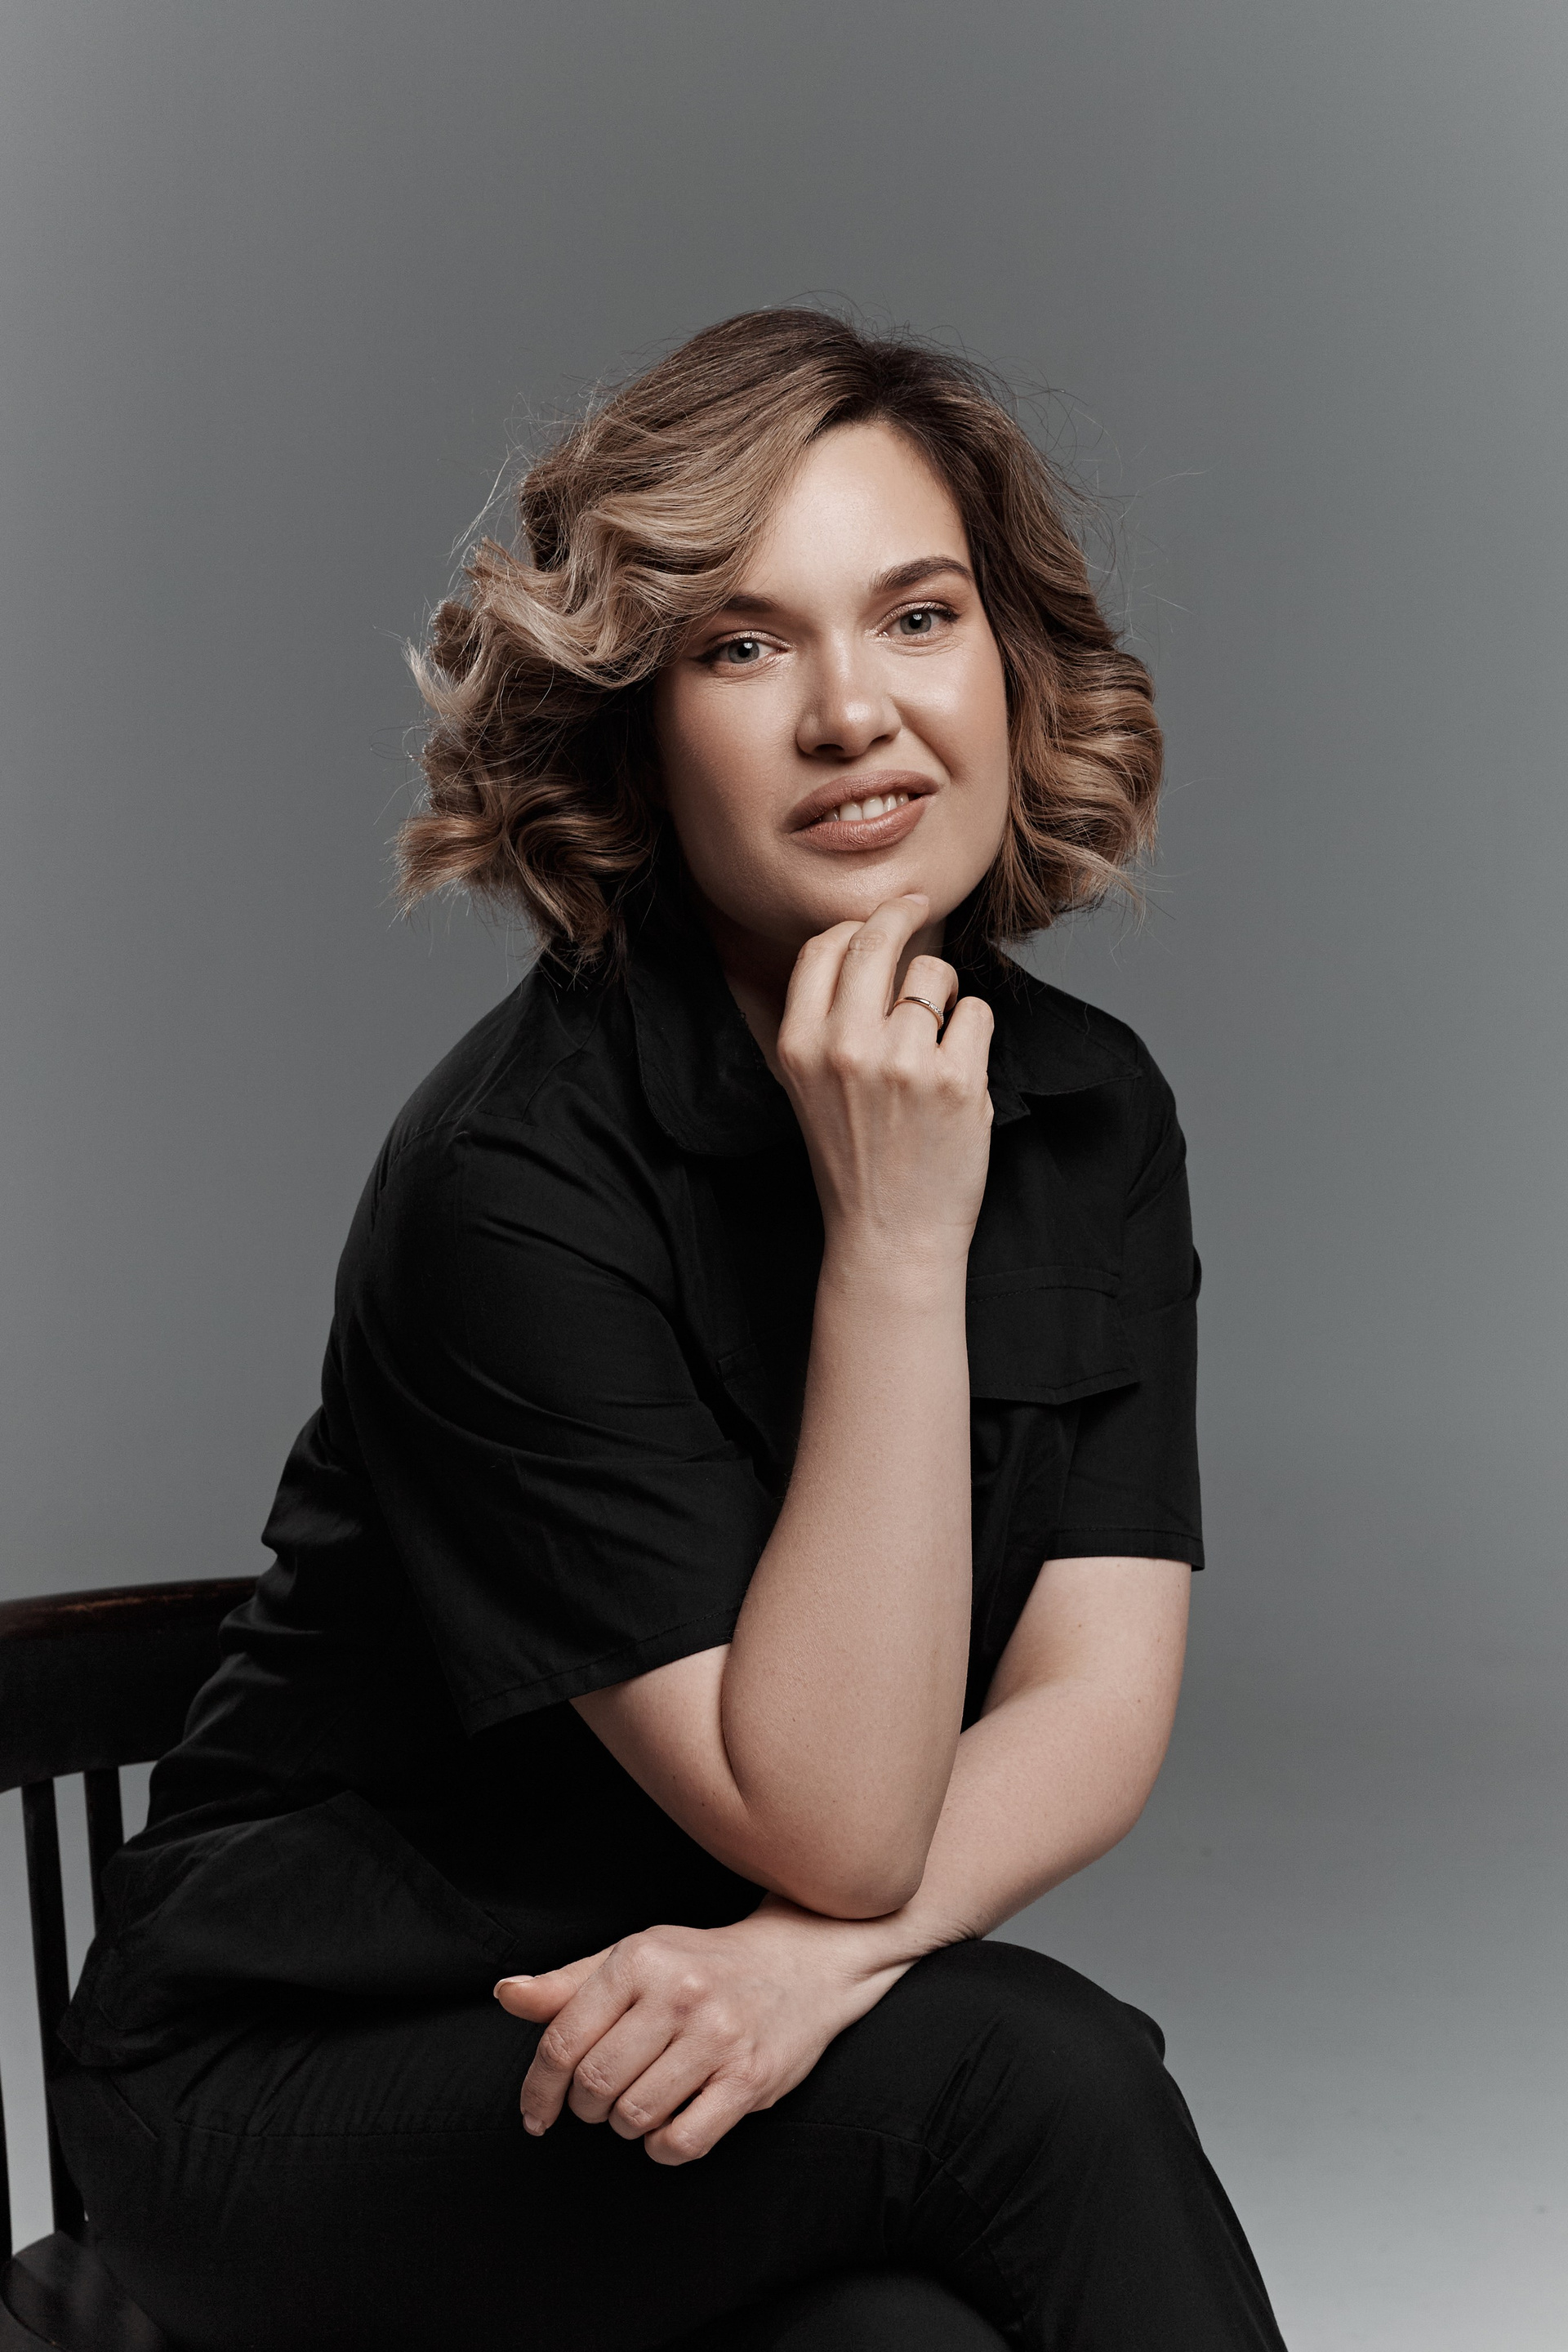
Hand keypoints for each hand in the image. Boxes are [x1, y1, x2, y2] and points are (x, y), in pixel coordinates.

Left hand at [494, 1899, 908, 2165]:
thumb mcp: (635, 1958)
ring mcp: (718, 2036)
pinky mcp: (751, 2079)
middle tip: (600, 2099)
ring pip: (634, 2117)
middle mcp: (678, 1993)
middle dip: (586, 2107)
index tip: (536, 2115)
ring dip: (625, 2124)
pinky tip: (669, 2124)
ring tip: (639, 2102)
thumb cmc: (702, 1964)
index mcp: (639, 1959)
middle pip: (595, 2084)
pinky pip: (683, 2142)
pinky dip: (663, 2147)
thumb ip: (568, 1986)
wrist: (802, 1962)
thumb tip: (505, 1995)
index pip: (563, 2042)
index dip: (538, 2090)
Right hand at [776, 894, 992, 1275]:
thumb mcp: (808, 1086)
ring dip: (943, 993)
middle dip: (903, 913)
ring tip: (935, 1038)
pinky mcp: (957, 1081)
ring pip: (935, 974)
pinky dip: (974, 1032)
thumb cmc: (854, 1159)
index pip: (823, 948)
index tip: (881, 917)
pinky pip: (977, 1014)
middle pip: (878, 939)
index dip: (855, 924)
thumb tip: (865, 942)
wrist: (890, 1235)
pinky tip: (957, 1067)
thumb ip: (825, 1020)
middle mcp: (845, 1048)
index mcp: (799, 1046)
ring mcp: (903, 1063)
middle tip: (920, 906)